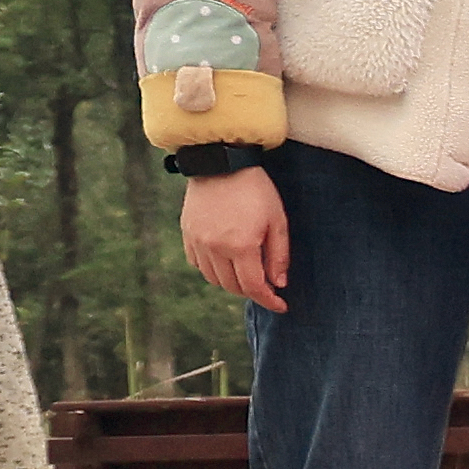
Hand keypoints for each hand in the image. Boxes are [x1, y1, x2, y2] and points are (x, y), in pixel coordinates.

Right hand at [181, 162, 288, 311]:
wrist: (221, 163)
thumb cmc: (256, 190)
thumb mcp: (277, 221)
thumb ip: (279, 255)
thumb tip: (279, 284)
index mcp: (240, 246)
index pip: (254, 287)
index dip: (269, 301)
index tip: (281, 306)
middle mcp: (214, 248)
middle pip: (233, 286)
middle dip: (252, 292)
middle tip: (267, 288)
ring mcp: (197, 241)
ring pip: (214, 279)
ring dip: (232, 284)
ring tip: (248, 276)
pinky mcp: (187, 233)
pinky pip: (198, 264)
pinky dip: (213, 271)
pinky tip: (226, 263)